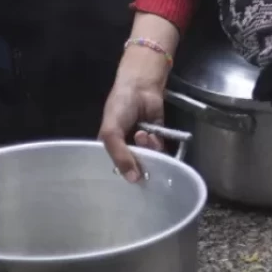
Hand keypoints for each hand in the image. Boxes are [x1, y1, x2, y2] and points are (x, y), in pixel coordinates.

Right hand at [99, 41, 172, 181]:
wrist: (141, 87)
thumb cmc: (120, 108)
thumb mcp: (111, 133)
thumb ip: (120, 156)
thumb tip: (133, 180)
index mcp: (111, 147)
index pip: (116, 168)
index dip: (122, 176)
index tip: (127, 185)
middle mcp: (127, 147)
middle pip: (135, 166)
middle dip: (137, 163)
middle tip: (139, 159)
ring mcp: (143, 143)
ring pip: (149, 158)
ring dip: (147, 148)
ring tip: (142, 134)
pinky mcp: (158, 136)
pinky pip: (160, 149)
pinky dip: (157, 144)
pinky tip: (151, 134)